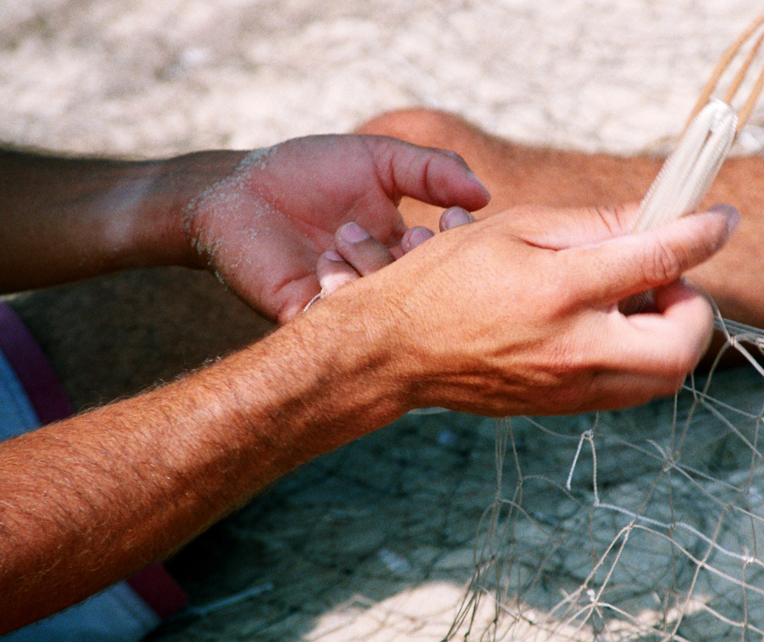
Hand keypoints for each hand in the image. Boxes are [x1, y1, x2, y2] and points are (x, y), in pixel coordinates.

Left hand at [184, 135, 488, 322]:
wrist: (237, 187)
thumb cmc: (309, 170)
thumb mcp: (381, 159)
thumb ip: (433, 170)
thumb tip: (484, 194)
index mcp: (403, 252)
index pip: (447, 261)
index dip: (457, 245)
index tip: (453, 218)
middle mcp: (381, 283)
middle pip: (424, 291)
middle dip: (422, 263)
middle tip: (414, 234)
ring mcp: (346, 301)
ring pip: (385, 308)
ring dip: (376, 270)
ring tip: (348, 234)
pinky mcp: (308, 314)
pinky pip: (340, 318)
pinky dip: (341, 289)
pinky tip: (327, 255)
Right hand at [313, 203, 739, 414]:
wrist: (395, 351)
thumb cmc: (446, 279)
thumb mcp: (515, 229)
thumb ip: (593, 224)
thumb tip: (657, 216)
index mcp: (559, 291)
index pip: (659, 260)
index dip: (703, 233)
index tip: (723, 218)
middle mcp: (573, 348)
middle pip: (682, 345)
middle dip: (694, 307)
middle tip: (665, 276)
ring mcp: (570, 387)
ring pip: (663, 377)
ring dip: (670, 334)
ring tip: (633, 300)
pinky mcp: (563, 408)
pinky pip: (628, 388)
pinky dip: (639, 355)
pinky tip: (607, 326)